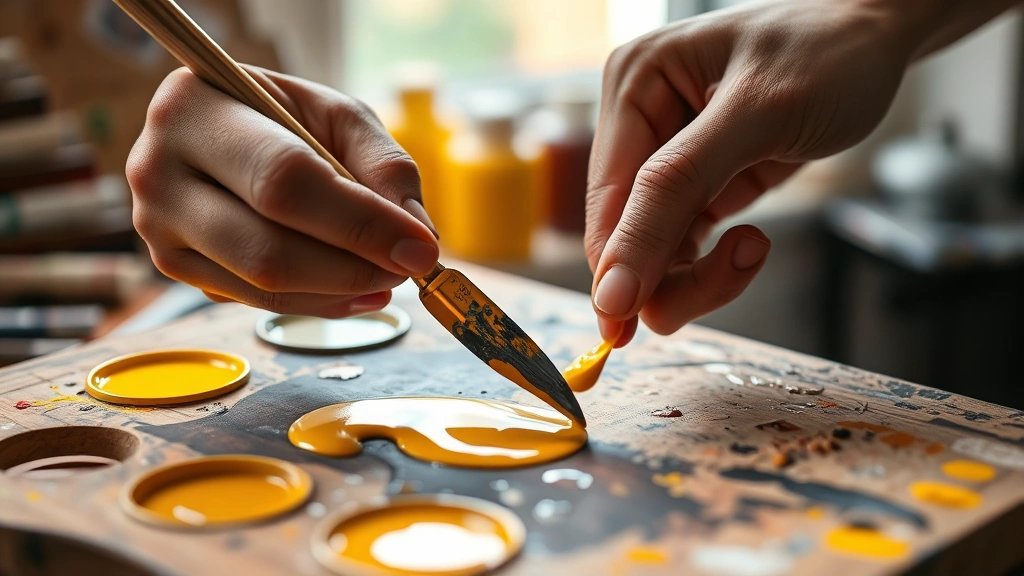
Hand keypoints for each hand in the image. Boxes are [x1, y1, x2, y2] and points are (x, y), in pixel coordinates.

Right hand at [127, 66, 438, 317]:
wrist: (223, 129)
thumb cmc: (284, 115)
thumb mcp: (339, 116)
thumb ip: (385, 166)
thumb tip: (416, 236)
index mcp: (192, 108)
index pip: (282, 180)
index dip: (359, 222)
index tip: (420, 247)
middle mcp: (156, 169)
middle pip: (267, 248)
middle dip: (354, 267)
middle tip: (408, 268)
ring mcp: (157, 226)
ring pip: (262, 285)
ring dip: (341, 292)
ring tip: (388, 276)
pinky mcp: (172, 267)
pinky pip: (256, 302)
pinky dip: (318, 302)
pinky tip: (355, 289)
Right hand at [586, 0, 915, 344]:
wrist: (881, 38)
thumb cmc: (829, 54)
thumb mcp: (754, 116)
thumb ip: (674, 194)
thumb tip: (612, 284)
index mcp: (634, 85)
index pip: (608, 199)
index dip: (614, 266)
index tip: (620, 332)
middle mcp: (641, 120)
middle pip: (626, 230)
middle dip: (670, 271)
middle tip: (733, 273)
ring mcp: (669, 156)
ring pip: (655, 249)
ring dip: (700, 273)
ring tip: (754, 249)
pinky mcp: (700, 182)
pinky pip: (687, 245)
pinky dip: (717, 264)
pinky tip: (752, 244)